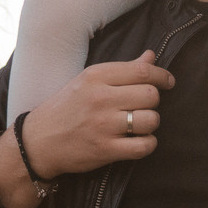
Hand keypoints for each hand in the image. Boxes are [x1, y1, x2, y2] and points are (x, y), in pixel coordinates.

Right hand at [0, 52, 173, 207]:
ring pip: (151, 120)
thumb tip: (151, 57)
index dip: (162, 76)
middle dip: (153, 101)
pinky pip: (144, 146)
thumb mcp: (88, 81)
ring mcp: (103, 125)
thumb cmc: (66, 107)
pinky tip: (140, 141)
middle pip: (150, 95)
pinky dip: (148, 144)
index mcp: (96, 77)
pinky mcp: (105, 149)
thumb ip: (122, 70)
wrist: (39, 141)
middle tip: (143, 106)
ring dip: (151, 123)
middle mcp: (100, 99)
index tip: (168, 82)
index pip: (142, 71)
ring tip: (140, 124)